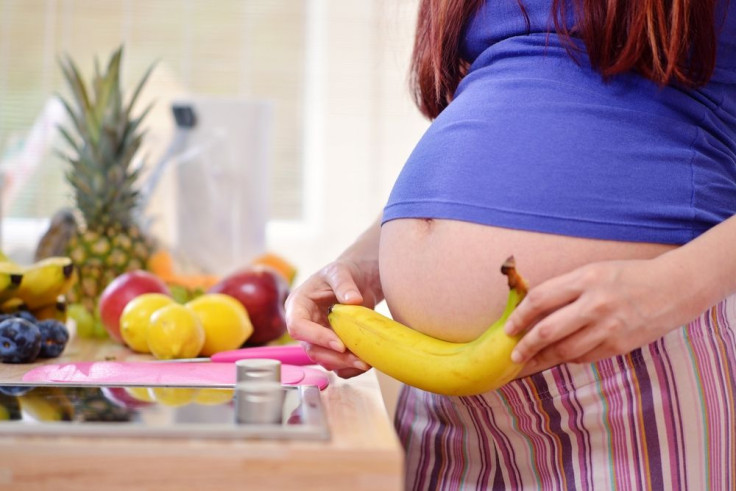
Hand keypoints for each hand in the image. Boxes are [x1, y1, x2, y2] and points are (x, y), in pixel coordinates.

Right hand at [285, 258, 381, 378]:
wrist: (358, 282)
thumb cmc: (343, 274)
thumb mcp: (340, 272)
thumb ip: (344, 283)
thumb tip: (353, 299)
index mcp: (298, 306)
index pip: (298, 327)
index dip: (316, 337)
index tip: (340, 344)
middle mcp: (304, 326)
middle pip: (311, 350)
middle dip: (335, 357)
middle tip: (358, 360)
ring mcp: (317, 339)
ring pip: (324, 361)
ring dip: (344, 365)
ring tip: (366, 362)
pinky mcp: (331, 348)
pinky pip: (337, 365)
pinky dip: (350, 367)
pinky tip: (366, 362)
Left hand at [504, 257, 699, 373]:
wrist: (674, 288)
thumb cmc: (629, 276)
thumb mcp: (594, 271)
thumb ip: (566, 288)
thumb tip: (533, 309)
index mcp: (585, 279)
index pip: (540, 299)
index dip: (519, 316)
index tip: (508, 328)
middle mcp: (594, 303)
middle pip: (547, 330)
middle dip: (525, 345)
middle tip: (513, 354)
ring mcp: (608, 327)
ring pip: (564, 350)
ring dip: (542, 359)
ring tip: (528, 363)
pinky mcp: (619, 345)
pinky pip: (585, 356)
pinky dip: (568, 358)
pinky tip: (559, 358)